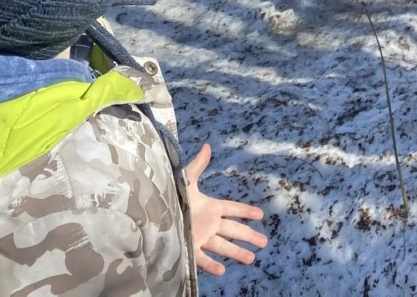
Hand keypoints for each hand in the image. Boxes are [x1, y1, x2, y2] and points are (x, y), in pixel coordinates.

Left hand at [183, 144, 268, 275]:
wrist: (152, 216)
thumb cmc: (171, 197)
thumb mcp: (186, 181)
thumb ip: (198, 166)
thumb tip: (207, 145)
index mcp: (210, 207)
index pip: (233, 209)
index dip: (246, 211)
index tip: (261, 215)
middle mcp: (208, 224)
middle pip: (233, 230)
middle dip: (249, 235)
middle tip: (264, 242)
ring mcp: (200, 237)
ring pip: (223, 246)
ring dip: (237, 252)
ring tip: (251, 258)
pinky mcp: (189, 248)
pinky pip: (202, 259)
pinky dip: (211, 265)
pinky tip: (222, 271)